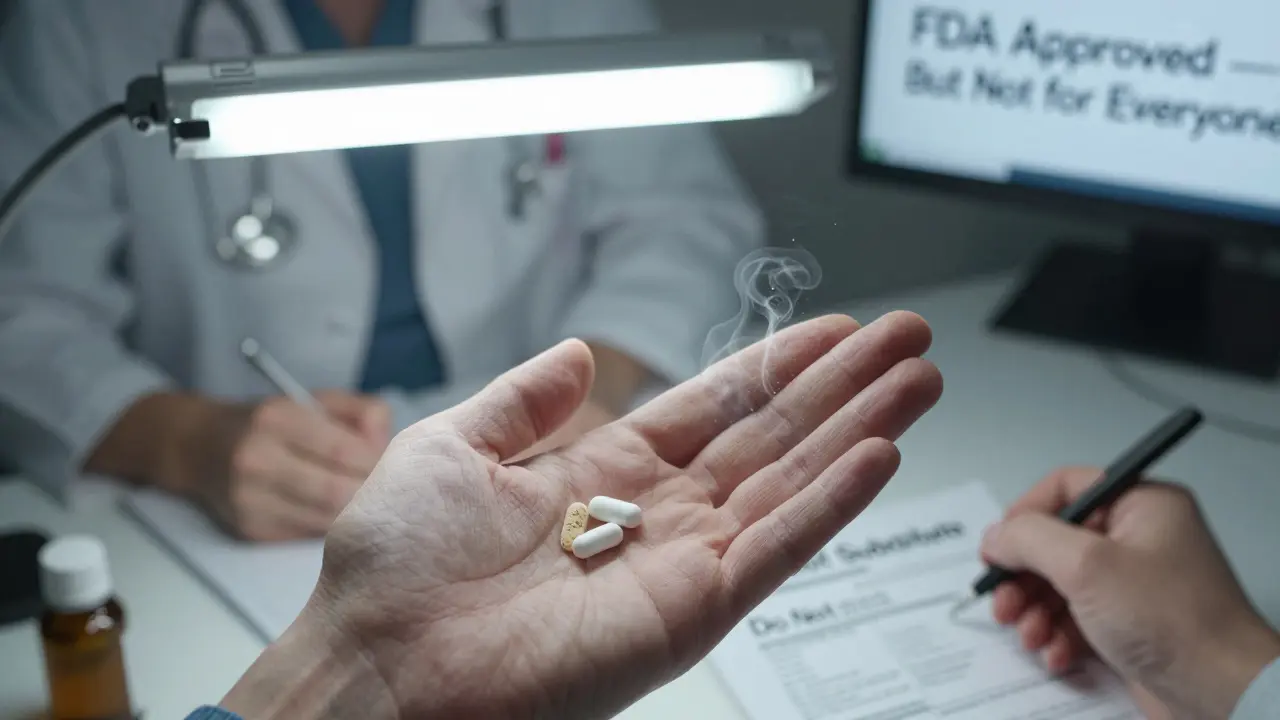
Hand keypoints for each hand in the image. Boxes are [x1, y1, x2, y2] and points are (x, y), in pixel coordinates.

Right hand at [182, 391, 389, 541]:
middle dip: (372, 494)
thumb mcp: (315, 401)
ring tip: (370, 503)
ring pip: (327, 521)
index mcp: (277, 419)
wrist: (200, 447)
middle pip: (337, 493)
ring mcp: (250, 500)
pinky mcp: (251, 530)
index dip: (377, 463)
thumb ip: (362, 412)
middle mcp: (257, 460)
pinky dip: (332, 526)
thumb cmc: (271, 422)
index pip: (343, 450)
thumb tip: (386, 444)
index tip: (392, 466)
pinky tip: (338, 514)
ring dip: (357, 515)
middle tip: (390, 491)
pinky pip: (309, 535)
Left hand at [221, 312, 941, 719]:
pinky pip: (776, 549)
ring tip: (919, 379)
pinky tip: (880, 454)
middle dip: (841, 385)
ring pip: (790, 484)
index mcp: (602, 472)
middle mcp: (654, 515)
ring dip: (859, 429)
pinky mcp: (691, 611)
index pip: (713, 407)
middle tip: (907, 338)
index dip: (775, 365)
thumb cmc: (396, 569)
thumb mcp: (453, 447)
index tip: (832, 329)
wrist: (378, 662)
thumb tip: (579, 355)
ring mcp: (680, 563)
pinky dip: (831, 504)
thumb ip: (524, 400)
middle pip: (770, 437)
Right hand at [981, 468, 1279, 718]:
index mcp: (1141, 504)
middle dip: (1024, 576)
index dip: (1026, 514)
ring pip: (1061, 584)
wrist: (1222, 692)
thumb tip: (997, 534)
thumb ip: (1030, 539)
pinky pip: (1077, 618)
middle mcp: (1140, 537)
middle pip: (1056, 542)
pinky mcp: (1130, 622)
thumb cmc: (1175, 622)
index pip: (1067, 488)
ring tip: (1029, 633)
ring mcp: (1135, 582)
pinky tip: (1055, 652)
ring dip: (1036, 610)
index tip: (1000, 545)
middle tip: (1003, 599)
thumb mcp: (1087, 566)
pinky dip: (1058, 635)